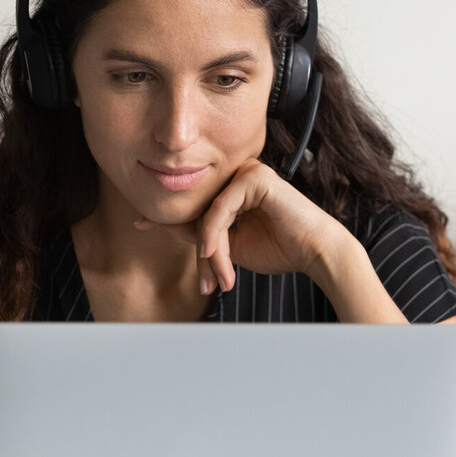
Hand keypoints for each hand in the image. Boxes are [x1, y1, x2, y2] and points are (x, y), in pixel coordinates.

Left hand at [134, 159, 349, 293]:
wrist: (316, 253)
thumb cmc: (280, 249)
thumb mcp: (231, 246)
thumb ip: (202, 234)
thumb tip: (165, 224)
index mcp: (233, 188)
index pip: (196, 204)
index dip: (166, 217)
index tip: (139, 223)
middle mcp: (238, 175)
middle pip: (200, 212)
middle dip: (201, 253)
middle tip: (208, 284)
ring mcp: (247, 172)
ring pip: (208, 214)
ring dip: (212, 251)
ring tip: (222, 276)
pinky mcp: (255, 177)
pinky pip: (220, 208)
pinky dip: (214, 234)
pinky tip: (215, 253)